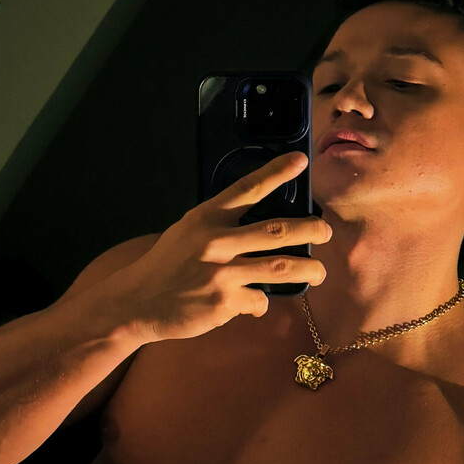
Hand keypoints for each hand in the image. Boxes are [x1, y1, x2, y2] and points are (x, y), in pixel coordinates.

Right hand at [104, 153, 328, 341]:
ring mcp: (222, 272)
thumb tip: (261, 226)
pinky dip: (260, 302)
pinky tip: (252, 302)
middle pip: (277, 230)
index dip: (276, 172)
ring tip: (319, 272)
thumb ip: (220, 225)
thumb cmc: (167, 265)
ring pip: (280, 268)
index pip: (248, 188)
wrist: (137, 301)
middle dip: (310, 229)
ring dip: (308, 269)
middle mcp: (217, 241)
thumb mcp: (188, 231)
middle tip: (326, 231)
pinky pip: (259, 300)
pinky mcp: (225, 302)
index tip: (301, 161)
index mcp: (207, 217)